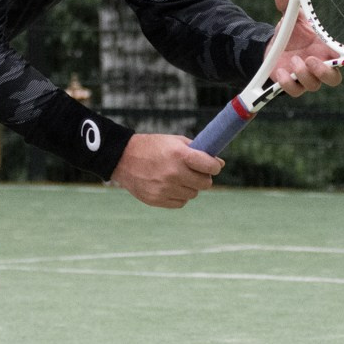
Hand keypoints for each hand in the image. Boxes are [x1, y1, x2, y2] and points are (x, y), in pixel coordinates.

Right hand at [109, 133, 223, 208]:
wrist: (123, 158)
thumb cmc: (153, 147)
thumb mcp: (174, 141)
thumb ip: (198, 151)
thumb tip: (220, 164)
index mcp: (179, 155)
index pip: (210, 166)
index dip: (214, 166)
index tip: (213, 165)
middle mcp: (173, 173)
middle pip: (205, 184)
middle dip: (203, 177)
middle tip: (195, 172)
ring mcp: (165, 188)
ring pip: (193, 194)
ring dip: (190, 187)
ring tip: (177, 177)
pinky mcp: (157, 200)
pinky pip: (181, 202)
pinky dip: (179, 195)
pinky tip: (169, 185)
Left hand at [266, 0, 343, 97]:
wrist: (272, 46)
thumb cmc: (291, 33)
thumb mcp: (291, 20)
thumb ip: (290, 10)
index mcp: (325, 50)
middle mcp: (319, 66)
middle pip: (333, 79)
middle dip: (324, 72)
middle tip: (310, 59)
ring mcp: (306, 77)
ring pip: (314, 85)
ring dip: (304, 74)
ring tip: (294, 60)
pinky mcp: (291, 84)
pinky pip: (294, 91)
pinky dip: (288, 83)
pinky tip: (281, 73)